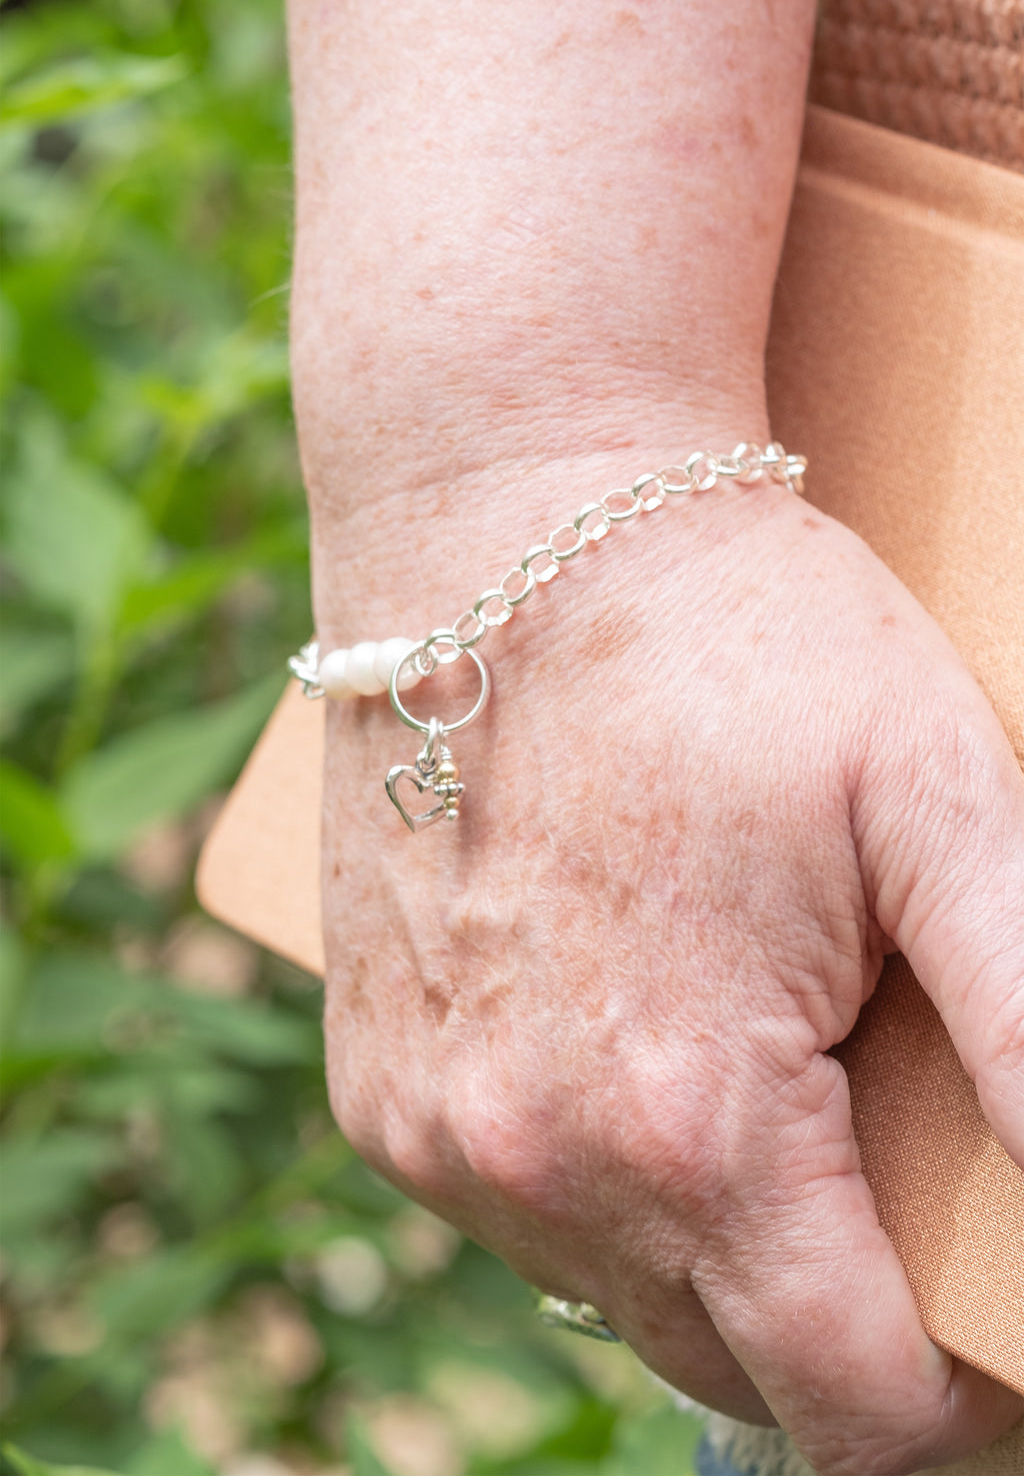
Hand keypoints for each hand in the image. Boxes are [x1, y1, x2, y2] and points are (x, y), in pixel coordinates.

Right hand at [314, 457, 1023, 1475]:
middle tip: (872, 1161)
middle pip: (729, 1361)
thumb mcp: (936, 802)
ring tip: (748, 1072)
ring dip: (703, 1236)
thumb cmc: (730, 641)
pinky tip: (625, 1036)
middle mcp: (534, 1160)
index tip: (980, 1338)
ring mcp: (434, 1130)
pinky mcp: (375, 1085)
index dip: (945, 1400)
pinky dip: (591, 1170)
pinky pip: (513, 1206)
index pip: (847, 1402)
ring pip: (615, 1287)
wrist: (502, 524)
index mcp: (691, 1122)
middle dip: (828, 1311)